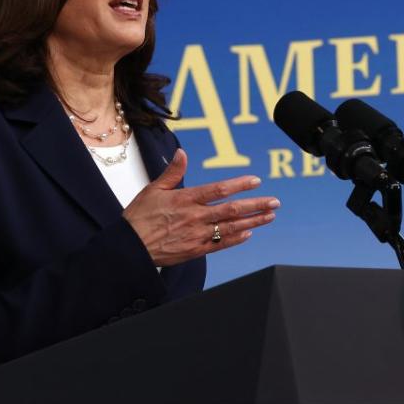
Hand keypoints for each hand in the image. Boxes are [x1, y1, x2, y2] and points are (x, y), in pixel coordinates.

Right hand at [122, 149, 278, 266]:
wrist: (129, 248)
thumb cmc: (139, 218)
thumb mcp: (153, 189)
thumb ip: (172, 172)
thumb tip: (182, 152)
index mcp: (186, 199)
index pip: (219, 190)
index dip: (240, 185)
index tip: (256, 181)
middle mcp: (195, 217)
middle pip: (232, 209)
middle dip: (256, 205)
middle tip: (274, 202)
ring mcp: (197, 235)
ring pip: (231, 227)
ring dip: (253, 221)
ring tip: (269, 216)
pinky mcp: (195, 250)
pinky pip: (221, 244)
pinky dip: (236, 238)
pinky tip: (248, 233)